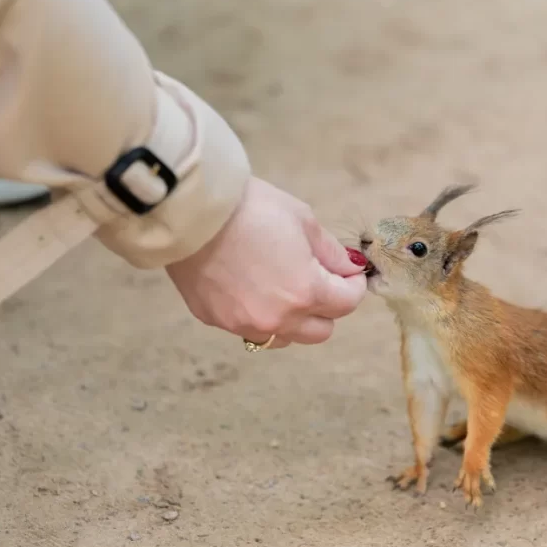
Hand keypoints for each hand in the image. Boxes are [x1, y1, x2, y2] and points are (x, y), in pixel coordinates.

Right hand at [166, 177, 366, 347]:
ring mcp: (244, 324)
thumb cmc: (251, 209)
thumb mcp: (303, 220)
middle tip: (319, 280)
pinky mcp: (216, 320)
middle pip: (320, 331)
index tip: (349, 271)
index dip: (354, 285)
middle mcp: (278, 318)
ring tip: (281, 287)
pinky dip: (257, 313)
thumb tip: (348, 268)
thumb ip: (331, 252)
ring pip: (284, 337)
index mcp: (306, 292)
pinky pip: (248, 327)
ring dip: (293, 318)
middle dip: (327, 307)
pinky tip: (248, 285)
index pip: (347, 304)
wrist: (192, 212)